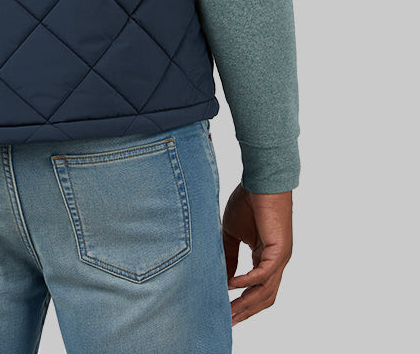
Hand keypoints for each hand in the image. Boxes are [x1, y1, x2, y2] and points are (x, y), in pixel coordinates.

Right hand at [222, 183, 293, 325]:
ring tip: (229, 311)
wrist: (260, 181)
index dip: (242, 304)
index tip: (225, 313)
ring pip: (266, 291)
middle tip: (227, 322)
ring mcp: (280, 258)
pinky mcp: (279, 251)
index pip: (257, 290)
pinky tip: (231, 286)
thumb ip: (229, 256)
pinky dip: (247, 282)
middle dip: (245, 312)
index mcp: (265, 259)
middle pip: (263, 298)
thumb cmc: (248, 202)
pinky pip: (263, 274)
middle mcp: (276, 263)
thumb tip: (224, 279)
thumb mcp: (232, 233)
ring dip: (246, 304)